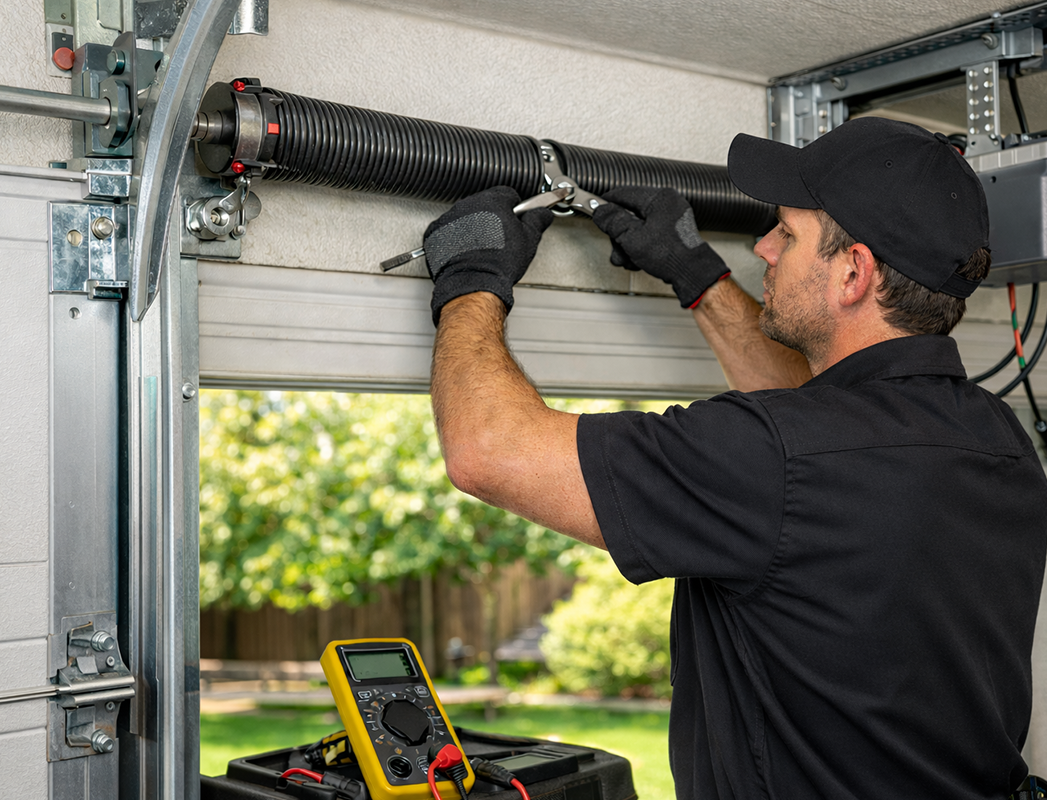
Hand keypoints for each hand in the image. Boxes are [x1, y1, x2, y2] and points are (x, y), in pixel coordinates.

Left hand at [424, 186, 553, 325]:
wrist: (473, 283)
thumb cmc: (499, 263)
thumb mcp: (529, 239)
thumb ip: (537, 220)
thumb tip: (543, 213)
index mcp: (492, 201)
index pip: (507, 194)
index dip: (514, 209)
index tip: (516, 221)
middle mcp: (468, 205)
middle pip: (485, 205)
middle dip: (493, 219)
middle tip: (501, 240)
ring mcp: (449, 218)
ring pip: (466, 217)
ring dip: (474, 228)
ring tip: (483, 249)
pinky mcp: (435, 234)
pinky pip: (447, 231)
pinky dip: (455, 239)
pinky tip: (466, 253)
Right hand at [592, 187, 729, 307]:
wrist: (691, 274)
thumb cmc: (671, 255)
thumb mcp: (632, 237)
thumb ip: (612, 221)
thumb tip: (601, 211)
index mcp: (660, 198)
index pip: (625, 194)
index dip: (607, 203)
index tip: (595, 208)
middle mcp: (667, 205)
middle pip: (630, 214)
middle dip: (619, 235)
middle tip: (616, 247)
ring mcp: (671, 220)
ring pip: (637, 228)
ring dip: (627, 246)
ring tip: (627, 259)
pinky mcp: (672, 234)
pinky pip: (648, 236)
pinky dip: (639, 249)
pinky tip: (637, 261)